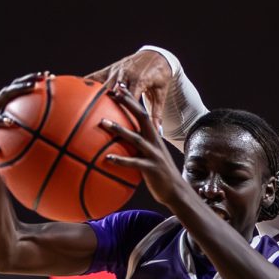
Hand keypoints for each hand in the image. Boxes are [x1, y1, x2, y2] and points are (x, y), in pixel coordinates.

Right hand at [0, 72, 49, 152]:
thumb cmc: (12, 134)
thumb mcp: (26, 126)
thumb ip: (42, 121)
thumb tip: (69, 119)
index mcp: (7, 101)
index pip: (19, 86)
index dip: (31, 79)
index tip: (46, 76)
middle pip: (6, 94)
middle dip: (19, 89)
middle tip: (33, 87)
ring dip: (1, 119)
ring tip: (10, 122)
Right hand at [86, 50, 173, 128]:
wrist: (157, 56)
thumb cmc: (160, 77)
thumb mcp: (161, 94)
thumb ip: (157, 113)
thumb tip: (157, 131)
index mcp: (140, 80)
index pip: (130, 96)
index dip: (123, 106)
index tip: (116, 120)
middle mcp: (126, 74)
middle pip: (113, 90)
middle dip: (105, 101)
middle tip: (95, 114)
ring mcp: (117, 70)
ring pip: (103, 83)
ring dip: (93, 94)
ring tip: (80, 104)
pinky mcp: (111, 68)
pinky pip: (96, 76)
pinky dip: (86, 81)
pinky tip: (73, 88)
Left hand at [101, 87, 189, 207]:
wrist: (176, 192)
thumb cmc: (159, 175)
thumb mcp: (149, 158)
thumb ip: (136, 149)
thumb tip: (117, 146)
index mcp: (154, 137)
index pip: (142, 113)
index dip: (132, 99)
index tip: (119, 87)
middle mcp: (155, 142)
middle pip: (142, 117)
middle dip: (128, 103)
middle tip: (113, 92)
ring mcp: (154, 155)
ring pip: (136, 138)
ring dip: (119, 129)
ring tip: (103, 122)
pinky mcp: (152, 169)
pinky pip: (134, 163)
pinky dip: (120, 160)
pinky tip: (107, 158)